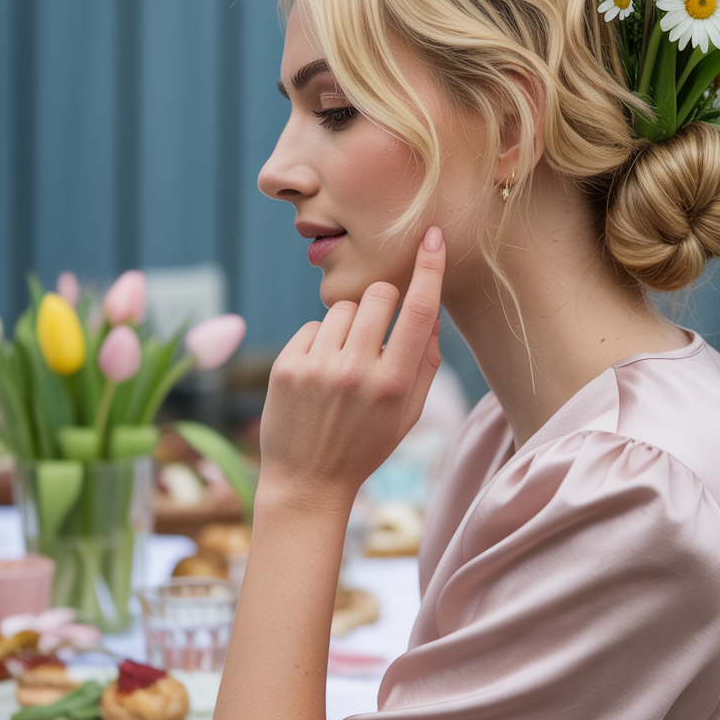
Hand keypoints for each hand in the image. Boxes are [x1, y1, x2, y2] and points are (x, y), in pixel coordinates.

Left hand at [257, 226, 445, 513]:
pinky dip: (319, 342)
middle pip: (378, 295)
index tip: (433, 237)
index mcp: (394, 384)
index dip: (430, 269)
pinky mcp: (286, 366)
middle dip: (384, 303)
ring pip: (344, 309)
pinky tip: (318, 374)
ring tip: (343, 364)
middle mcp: (357, 372)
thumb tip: (431, 316)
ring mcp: (318, 368)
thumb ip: (424, 364)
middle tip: (377, 332)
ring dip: (349, 327)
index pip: (419, 312)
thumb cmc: (366, 445)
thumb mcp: (408, 414)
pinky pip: (312, 326)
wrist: (308, 482)